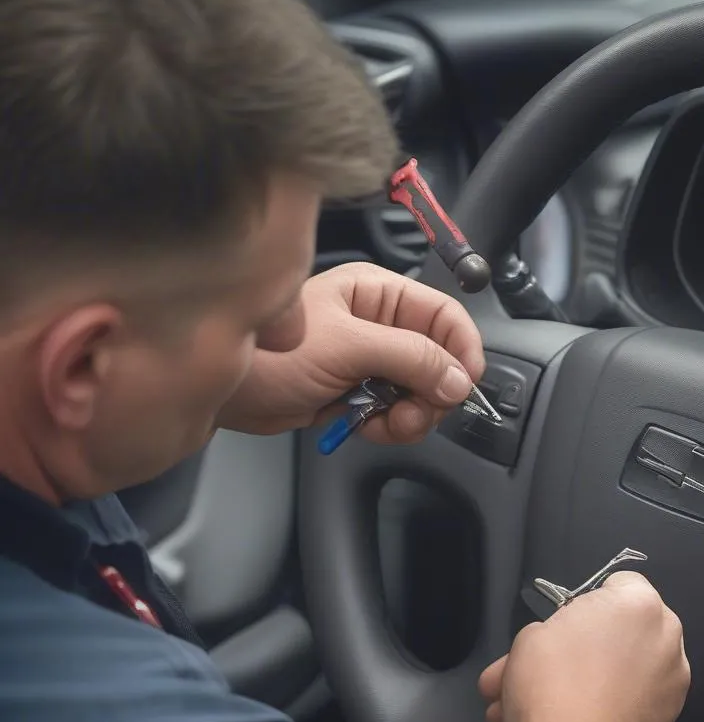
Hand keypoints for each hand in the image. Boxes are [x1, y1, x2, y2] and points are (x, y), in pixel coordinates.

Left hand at [218, 262, 484, 440]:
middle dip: (432, 392)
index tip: (464, 386)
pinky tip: (367, 427)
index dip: (462, 351)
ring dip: (411, 414)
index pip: (444, 316)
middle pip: (438, 360)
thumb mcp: (347, 348)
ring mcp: (368, 361)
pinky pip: (395, 412)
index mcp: (378, 294)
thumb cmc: (268, 353)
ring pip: (420, 392)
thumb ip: (409, 358)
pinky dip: (390, 426)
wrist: (221, 392)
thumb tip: (458, 379)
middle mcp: (379, 324)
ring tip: (385, 423)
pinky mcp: (356, 392)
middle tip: (415, 413)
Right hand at [479, 572, 689, 721]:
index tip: (562, 626)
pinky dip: (598, 712)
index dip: (586, 601)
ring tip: (526, 709)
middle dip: (583, 648)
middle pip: (622, 632)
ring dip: (581, 685)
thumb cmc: (548, 684)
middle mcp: (668, 641)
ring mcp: (672, 687)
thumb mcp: (530, 635)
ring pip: (620, 675)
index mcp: (640, 605)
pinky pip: (626, 706)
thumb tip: (555, 647)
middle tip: (539, 668)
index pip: (619, 583)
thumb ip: (554, 629)